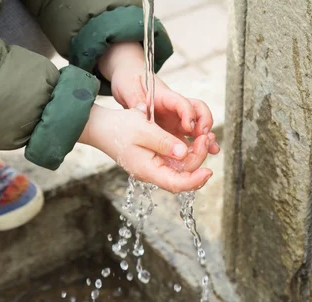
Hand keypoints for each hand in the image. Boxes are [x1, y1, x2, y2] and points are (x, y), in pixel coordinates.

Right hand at [78, 105, 212, 192]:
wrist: (102, 126)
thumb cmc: (119, 127)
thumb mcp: (143, 129)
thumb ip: (163, 142)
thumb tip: (184, 152)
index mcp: (148, 170)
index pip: (176, 184)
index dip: (195, 181)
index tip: (209, 170)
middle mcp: (153, 172)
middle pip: (182, 174)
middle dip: (198, 158)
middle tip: (206, 137)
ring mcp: (154, 166)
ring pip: (181, 167)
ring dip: (196, 154)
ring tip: (204, 136)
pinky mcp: (155, 158)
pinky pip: (175, 159)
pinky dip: (187, 150)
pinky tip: (194, 139)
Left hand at [98, 42, 219, 153]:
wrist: (128, 83)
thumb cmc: (129, 82)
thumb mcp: (128, 89)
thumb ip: (135, 100)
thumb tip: (141, 110)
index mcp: (164, 96)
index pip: (181, 102)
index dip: (188, 113)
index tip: (189, 127)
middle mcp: (174, 108)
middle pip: (198, 111)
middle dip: (204, 124)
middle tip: (204, 138)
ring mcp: (176, 119)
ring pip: (197, 126)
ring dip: (206, 137)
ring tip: (212, 149)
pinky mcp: (173, 130)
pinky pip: (188, 138)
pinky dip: (197, 147)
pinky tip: (205, 155)